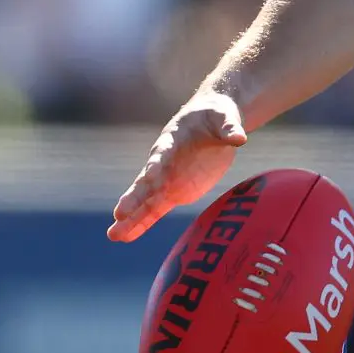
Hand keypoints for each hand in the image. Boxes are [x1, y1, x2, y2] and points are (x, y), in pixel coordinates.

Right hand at [109, 88, 247, 242]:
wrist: (212, 121)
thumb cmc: (216, 116)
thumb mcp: (225, 118)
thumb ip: (230, 128)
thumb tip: (240, 137)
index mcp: (172, 140)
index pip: (163, 153)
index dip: (157, 164)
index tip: (150, 176)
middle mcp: (163, 162)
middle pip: (146, 182)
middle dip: (134, 199)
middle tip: (119, 214)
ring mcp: (166, 179)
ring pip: (146, 201)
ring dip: (131, 219)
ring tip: (113, 235)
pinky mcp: (175, 192)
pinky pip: (156, 210)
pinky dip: (142, 223)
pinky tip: (127, 236)